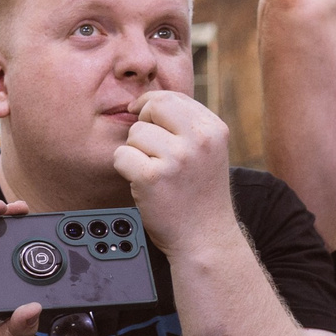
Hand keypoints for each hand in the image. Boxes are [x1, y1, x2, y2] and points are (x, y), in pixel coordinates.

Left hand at [113, 90, 239, 255]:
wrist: (205, 238)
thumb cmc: (200, 194)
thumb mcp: (206, 151)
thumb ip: (185, 125)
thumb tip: (147, 102)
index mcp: (214, 129)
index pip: (171, 97)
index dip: (150, 104)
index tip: (141, 115)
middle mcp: (199, 140)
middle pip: (152, 108)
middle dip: (142, 124)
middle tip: (148, 148)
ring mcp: (176, 158)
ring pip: (134, 134)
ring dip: (135, 152)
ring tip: (154, 172)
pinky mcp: (152, 177)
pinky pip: (121, 156)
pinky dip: (124, 169)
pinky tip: (142, 183)